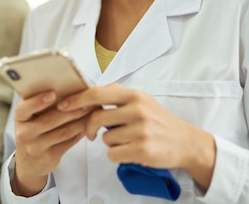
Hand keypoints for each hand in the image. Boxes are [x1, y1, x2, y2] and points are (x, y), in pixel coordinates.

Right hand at [12, 91, 92, 196]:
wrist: (29, 161)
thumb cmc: (33, 129)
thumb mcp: (30, 116)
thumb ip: (40, 103)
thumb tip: (65, 87)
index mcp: (19, 118)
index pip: (23, 109)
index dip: (37, 102)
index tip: (52, 94)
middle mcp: (24, 133)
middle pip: (49, 120)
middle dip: (70, 110)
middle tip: (86, 101)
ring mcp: (36, 147)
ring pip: (62, 132)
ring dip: (79, 120)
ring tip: (91, 111)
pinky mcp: (49, 157)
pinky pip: (68, 142)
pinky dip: (80, 132)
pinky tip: (88, 124)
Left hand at [57, 83, 215, 189]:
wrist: (186, 142)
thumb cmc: (158, 121)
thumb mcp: (141, 100)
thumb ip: (116, 96)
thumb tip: (87, 95)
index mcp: (134, 95)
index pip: (97, 93)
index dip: (76, 100)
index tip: (63, 105)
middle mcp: (137, 110)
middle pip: (96, 118)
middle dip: (89, 128)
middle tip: (93, 134)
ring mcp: (140, 130)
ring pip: (105, 139)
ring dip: (110, 143)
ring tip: (126, 140)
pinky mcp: (142, 150)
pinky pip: (113, 154)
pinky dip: (117, 155)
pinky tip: (130, 151)